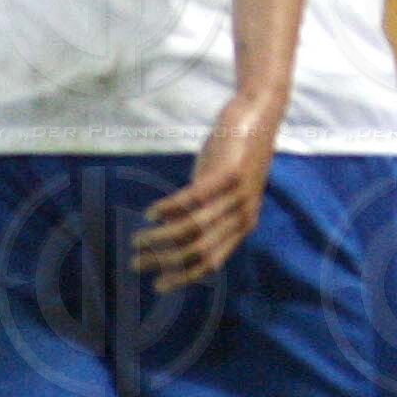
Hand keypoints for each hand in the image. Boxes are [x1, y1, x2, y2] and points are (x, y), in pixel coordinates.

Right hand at [131, 92, 280, 291]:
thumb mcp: (217, 187)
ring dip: (160, 238)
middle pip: (199, 251)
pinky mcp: (230, 172)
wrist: (259, 111)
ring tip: (137, 240)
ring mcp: (238, 195)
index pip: (212, 262)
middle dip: (164, 262)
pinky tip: (151, 212)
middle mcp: (243, 215)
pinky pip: (193, 198)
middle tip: (137, 264)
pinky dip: (169, 208)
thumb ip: (200, 211)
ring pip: (193, 228)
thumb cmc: (235, 151)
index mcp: (243, 224)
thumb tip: (170, 234)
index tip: (157, 285)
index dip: (183, 277)